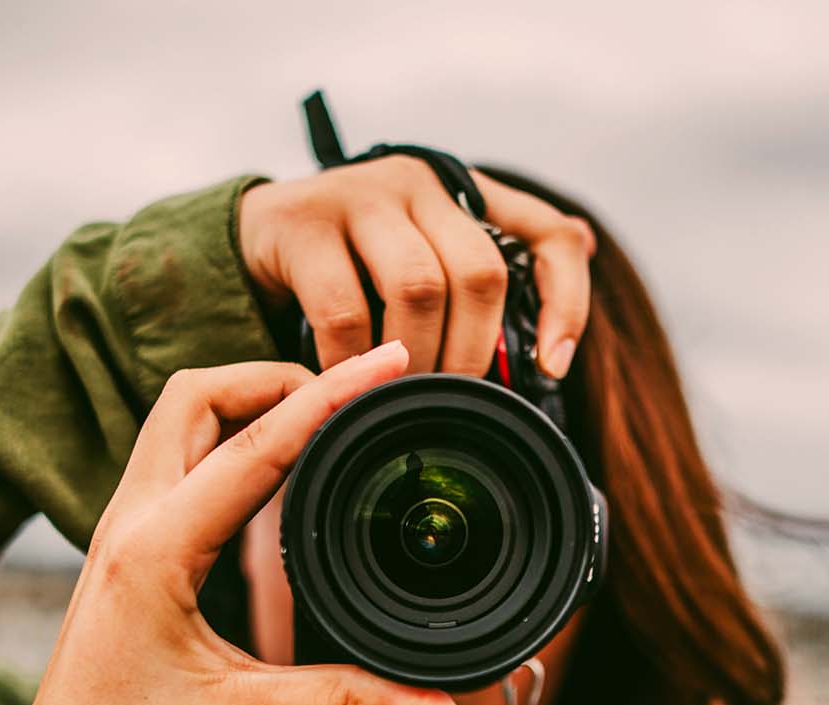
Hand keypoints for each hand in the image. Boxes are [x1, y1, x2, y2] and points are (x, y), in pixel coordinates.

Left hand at [0, 343, 463, 704]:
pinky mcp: (121, 564)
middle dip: (274, 377)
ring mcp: (115, 543)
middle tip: (354, 387)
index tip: (390, 360)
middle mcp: (124, 532)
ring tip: (326, 414)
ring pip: (176, 427)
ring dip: (245, 405)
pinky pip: (173, 468)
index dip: (330, 395)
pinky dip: (227, 445)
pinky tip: (278, 467)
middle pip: (195, 398)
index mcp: (151, 554)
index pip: (255, 446)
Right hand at [238, 157, 596, 378]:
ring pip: (418, 287)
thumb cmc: (348, 261)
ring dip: (414, 358)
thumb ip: (481, 267)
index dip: (567, 302)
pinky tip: (346, 384)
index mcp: (460, 193)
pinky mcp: (303, 224)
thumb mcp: (418, 257)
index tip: (552, 367)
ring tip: (398, 395)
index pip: (546, 235)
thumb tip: (579, 269)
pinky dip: (352, 362)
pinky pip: (344, 310)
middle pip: (479, 272)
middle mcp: (418, 183)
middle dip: (471, 350)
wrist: (249, 237)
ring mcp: (360, 196)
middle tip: (449, 398)